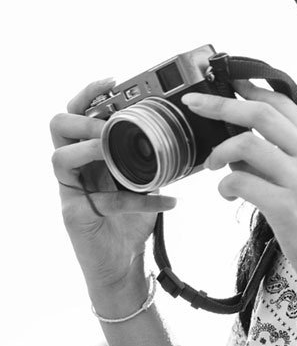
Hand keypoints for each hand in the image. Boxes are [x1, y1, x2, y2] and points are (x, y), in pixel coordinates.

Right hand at [49, 78, 177, 290]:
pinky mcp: (75, 215)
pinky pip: (100, 199)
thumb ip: (156, 159)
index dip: (89, 95)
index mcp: (90, 153)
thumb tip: (190, 135)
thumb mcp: (147, 181)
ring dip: (91, 149)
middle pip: (57, 126)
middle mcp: (75, 169)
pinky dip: (138, 199)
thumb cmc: (131, 221)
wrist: (123, 265)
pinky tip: (169, 202)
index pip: (77, 114)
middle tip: (110, 125)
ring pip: (59, 158)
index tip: (114, 81)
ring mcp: (70, 192)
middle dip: (83, 118)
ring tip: (115, 154)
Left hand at [181, 81, 296, 295]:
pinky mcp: (287, 207)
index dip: (250, 89)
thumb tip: (238, 146)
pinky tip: (228, 195)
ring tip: (211, 164)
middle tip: (195, 103)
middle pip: (262, 113)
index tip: (224, 84)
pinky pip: (241, 182)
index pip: (283, 103)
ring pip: (247, 144)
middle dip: (220, 104)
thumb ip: (283, 158)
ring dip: (219, 151)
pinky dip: (225, 186)